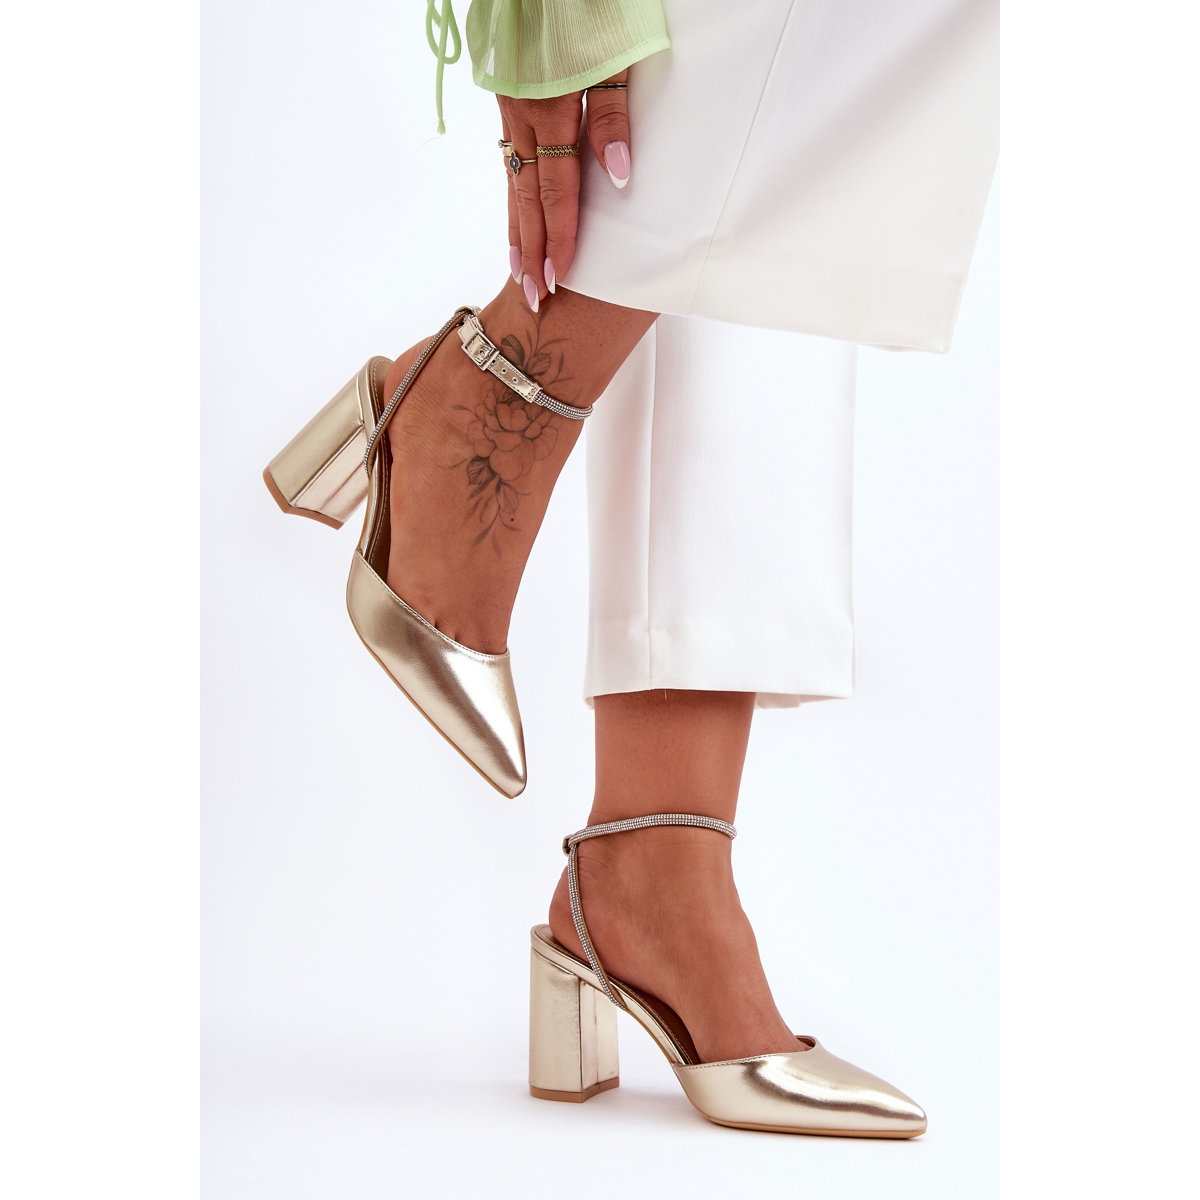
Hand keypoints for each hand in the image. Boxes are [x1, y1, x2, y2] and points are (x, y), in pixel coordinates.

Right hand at [497, 72, 630, 311]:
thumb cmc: (589, 2)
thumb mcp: (614, 53)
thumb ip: (611, 112)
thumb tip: (617, 175)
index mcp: (550, 107)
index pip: (555, 191)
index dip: (558, 237)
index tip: (557, 278)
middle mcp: (522, 111)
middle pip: (527, 196)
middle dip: (529, 251)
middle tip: (531, 295)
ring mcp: (509, 100)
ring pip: (512, 176)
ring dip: (516, 225)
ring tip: (517, 266)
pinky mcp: (507, 87)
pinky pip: (509, 152)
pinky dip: (512, 188)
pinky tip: (516, 205)